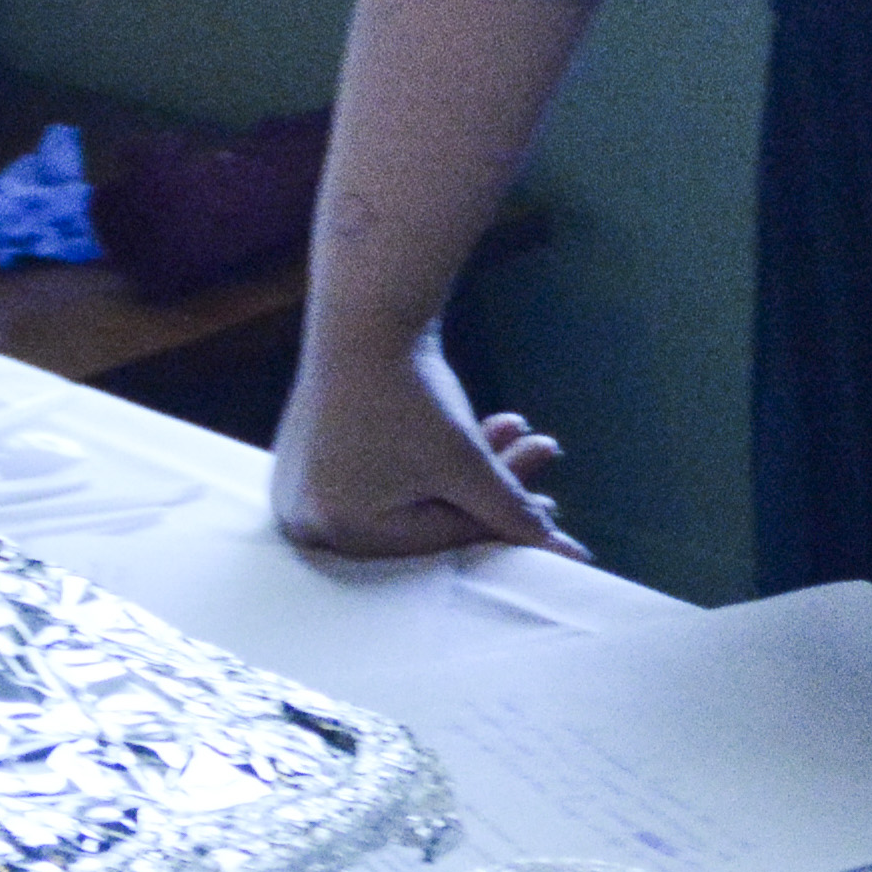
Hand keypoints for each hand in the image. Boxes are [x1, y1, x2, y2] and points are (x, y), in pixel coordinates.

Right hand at [271, 330, 586, 560]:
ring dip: (471, 461)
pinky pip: (385, 469)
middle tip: (543, 452)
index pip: (440, 541)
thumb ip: (510, 512)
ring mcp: (305, 488)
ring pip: (412, 488)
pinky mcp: (313, 456)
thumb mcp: (466, 463)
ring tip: (518, 427)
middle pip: (426, 515)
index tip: (553, 508)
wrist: (362, 317)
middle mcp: (310, 519)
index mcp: (337, 532)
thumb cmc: (409, 395)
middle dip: (492, 483)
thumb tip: (567, 554)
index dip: (503, 523)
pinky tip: (484, 426)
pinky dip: (432, 452)